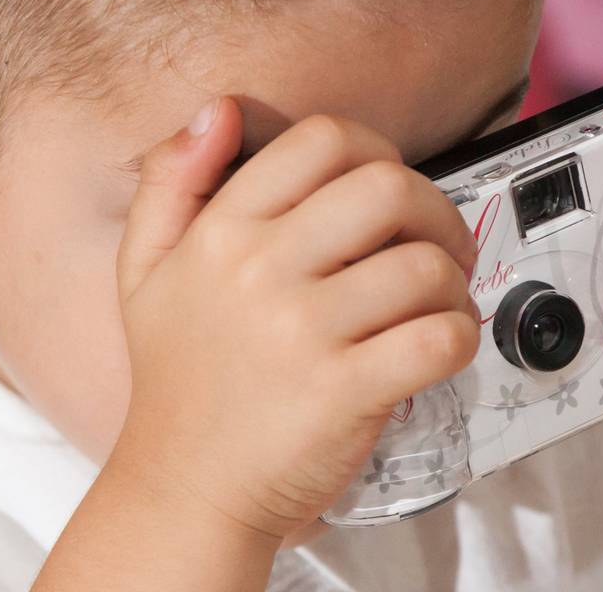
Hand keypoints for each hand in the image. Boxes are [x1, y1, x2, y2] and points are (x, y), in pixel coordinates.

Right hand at [115, 101, 479, 540]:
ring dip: (453, 282)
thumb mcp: (142, 271)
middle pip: (388, 188)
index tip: (390, 192)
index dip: (377, 152)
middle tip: (438, 244)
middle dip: (435, 209)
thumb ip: (170, 181)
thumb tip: (218, 111)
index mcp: (221, 232)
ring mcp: (303, 334)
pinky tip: (441, 345)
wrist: (184, 491)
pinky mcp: (344, 394)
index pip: (323, 140)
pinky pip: (439, 338)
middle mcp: (259, 271)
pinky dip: (461, 336)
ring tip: (439, 304)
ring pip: (425, 266)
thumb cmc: (177, 382)